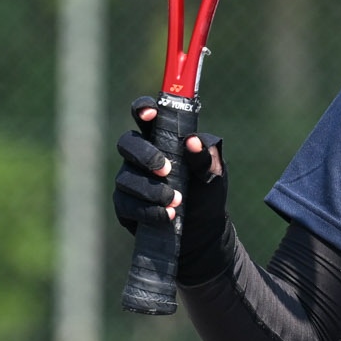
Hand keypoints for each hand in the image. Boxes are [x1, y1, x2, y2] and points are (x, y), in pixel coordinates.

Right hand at [111, 98, 229, 283]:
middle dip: (145, 155)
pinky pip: (127, 204)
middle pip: (127, 143)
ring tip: (177, 201)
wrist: (203, 232)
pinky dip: (148, 210)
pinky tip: (168, 215)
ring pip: (126, 177)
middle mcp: (141, 156)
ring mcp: (129, 179)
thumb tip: (193, 141)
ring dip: (152, 190)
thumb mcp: (214, 174)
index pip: (145, 115)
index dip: (143, 109)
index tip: (150, 114)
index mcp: (162, 139)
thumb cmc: (207, 193)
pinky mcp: (125, 205)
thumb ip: (205, 157)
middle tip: (167, 170)